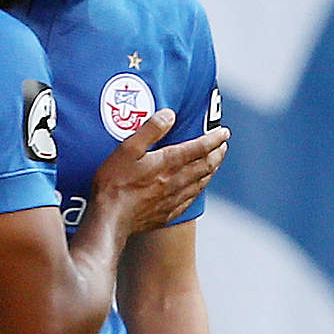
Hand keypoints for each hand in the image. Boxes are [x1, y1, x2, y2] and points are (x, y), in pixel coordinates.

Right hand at [91, 110, 229, 234]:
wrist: (109, 219)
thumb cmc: (114, 183)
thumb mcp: (127, 149)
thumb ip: (150, 130)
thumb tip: (169, 115)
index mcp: (167, 163)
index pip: (198, 148)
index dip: (213, 139)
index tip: (223, 132)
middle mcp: (175, 181)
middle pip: (204, 166)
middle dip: (217, 153)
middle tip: (223, 145)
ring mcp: (172, 200)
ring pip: (200, 183)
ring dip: (211, 170)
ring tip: (215, 162)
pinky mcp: (167, 214)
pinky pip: (191, 200)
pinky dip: (199, 189)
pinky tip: (198, 188)